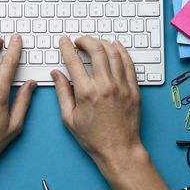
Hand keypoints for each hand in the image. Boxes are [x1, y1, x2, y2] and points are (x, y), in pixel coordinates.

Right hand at [53, 36, 141, 164]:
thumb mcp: (69, 118)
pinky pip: (128, 63)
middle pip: (96, 50)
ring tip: (94, 42)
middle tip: (79, 40)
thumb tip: (56, 74)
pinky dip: (121, 51)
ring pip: (113, 52)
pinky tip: (116, 46)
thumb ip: (62, 92)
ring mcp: (122, 86)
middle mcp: (105, 85)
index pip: (74, 61)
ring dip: (102, 43)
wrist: (118, 149)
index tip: (64, 42)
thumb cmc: (93, 138)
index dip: (67, 47)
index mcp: (86, 92)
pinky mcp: (133, 89)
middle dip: (85, 40)